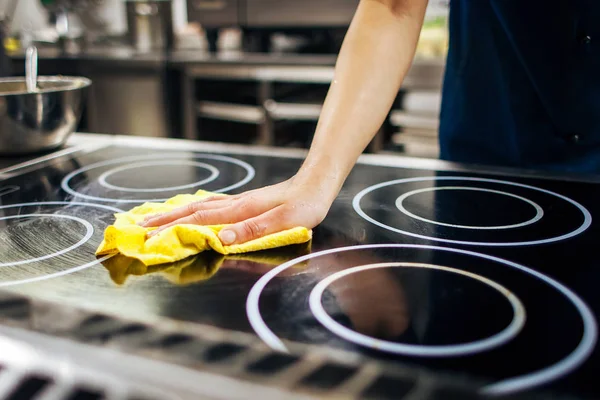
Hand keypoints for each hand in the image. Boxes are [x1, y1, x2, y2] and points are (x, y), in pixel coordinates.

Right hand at [140, 173, 336, 244]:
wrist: (317, 184)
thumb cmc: (305, 204)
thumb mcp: (285, 221)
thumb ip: (253, 230)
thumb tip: (221, 239)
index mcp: (241, 210)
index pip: (199, 220)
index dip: (172, 228)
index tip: (148, 235)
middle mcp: (235, 204)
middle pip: (192, 210)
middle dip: (164, 219)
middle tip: (139, 225)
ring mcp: (239, 201)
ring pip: (199, 205)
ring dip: (175, 212)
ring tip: (155, 216)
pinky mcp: (245, 202)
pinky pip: (211, 205)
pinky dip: (193, 208)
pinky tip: (191, 209)